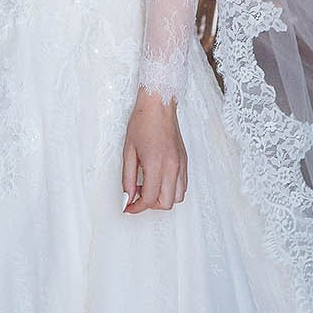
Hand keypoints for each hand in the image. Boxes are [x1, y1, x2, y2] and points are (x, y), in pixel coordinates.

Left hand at [122, 90, 187, 213]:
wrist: (159, 104)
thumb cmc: (142, 123)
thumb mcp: (128, 151)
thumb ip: (128, 178)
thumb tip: (128, 198)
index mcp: (156, 164)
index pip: (149, 199)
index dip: (136, 207)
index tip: (128, 207)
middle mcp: (172, 167)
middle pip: (166, 203)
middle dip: (150, 205)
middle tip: (137, 195)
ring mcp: (181, 164)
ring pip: (178, 197)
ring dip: (163, 198)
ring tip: (149, 186)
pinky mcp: (185, 161)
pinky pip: (183, 185)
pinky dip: (172, 189)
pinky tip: (159, 180)